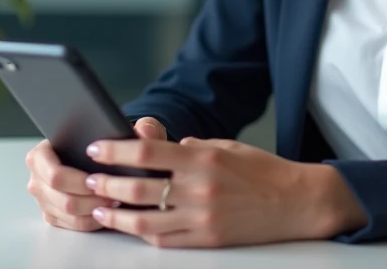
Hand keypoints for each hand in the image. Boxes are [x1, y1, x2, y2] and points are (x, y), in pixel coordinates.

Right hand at [26, 117, 167, 230]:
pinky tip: (108, 211)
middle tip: (113, 194)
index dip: (78, 180)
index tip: (100, 180)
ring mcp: (44, 198)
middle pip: (61, 198)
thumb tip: (146, 129)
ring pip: (68, 214)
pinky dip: (92, 220)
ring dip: (93, 210)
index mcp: (42, 153)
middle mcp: (38, 177)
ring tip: (114, 201)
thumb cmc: (108, 143)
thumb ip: (140, 127)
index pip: (54, 173)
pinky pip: (72, 225)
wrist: (103, 157)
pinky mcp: (54, 215)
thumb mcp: (127, 132)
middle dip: (90, 198)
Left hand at [82, 136, 367, 247]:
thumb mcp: (226, 146)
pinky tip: (132, 227)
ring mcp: (202, 218)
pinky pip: (166, 240)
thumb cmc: (262, 171)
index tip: (96, 149)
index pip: (148, 153)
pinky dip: (145, 233)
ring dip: (117, 216)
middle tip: (89, 181)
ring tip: (100, 211)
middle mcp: (199, 189)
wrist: (297, 202)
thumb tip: (161, 145)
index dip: (116, 151)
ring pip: (146, 220)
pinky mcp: (208, 240)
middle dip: (107, 185)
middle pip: (139, 188)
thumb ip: (191, 147)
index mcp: (202, 158)